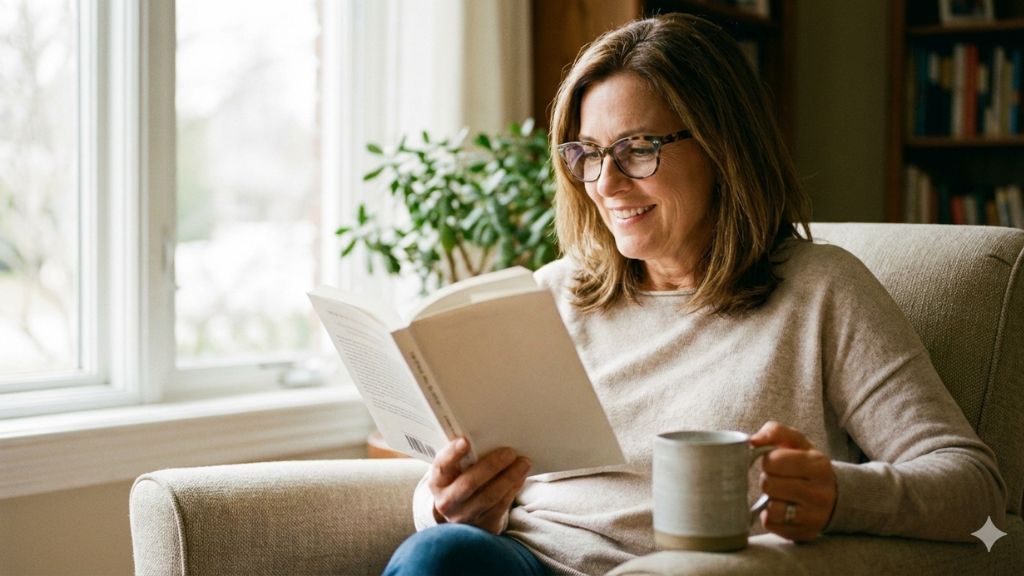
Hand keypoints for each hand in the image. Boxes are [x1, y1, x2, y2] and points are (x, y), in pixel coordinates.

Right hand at [427, 437, 531, 534]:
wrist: (464, 514)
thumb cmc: (462, 481)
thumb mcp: (456, 471)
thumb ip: (464, 458)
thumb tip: (487, 437)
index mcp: (437, 483)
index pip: (441, 467)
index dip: (452, 454)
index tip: (465, 441)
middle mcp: (447, 502)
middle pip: (469, 483)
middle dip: (491, 466)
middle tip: (509, 452)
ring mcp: (464, 517)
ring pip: (489, 496)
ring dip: (509, 477)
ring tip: (523, 462)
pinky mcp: (484, 526)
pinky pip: (500, 507)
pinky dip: (513, 489)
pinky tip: (521, 477)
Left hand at [750, 421, 836, 541]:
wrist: (836, 495)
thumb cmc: (808, 464)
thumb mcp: (797, 442)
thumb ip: (774, 431)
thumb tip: (753, 440)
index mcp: (818, 464)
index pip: (773, 460)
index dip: (768, 460)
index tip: (776, 462)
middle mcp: (819, 492)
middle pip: (768, 485)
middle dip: (768, 479)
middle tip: (779, 479)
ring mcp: (814, 516)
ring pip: (771, 509)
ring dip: (769, 500)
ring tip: (780, 494)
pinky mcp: (806, 533)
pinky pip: (772, 526)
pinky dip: (771, 516)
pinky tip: (782, 508)